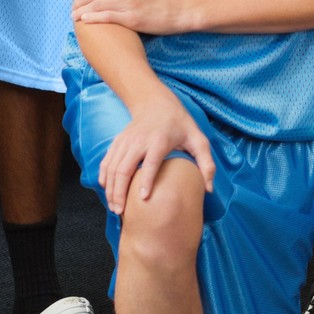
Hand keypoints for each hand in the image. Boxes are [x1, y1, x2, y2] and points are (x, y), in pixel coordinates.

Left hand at [75, 0, 189, 35]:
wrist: (180, 10)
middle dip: (79, 0)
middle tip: (73, 7)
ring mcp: (129, 3)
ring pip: (97, 5)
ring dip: (81, 11)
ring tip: (74, 16)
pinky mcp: (132, 18)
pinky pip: (106, 17)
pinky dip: (92, 18)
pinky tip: (85, 20)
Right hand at [97, 88, 215, 214]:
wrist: (155, 102)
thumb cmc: (179, 124)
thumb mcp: (198, 139)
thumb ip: (206, 163)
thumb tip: (209, 189)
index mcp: (160, 140)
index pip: (151, 162)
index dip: (146, 180)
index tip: (144, 198)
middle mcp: (139, 141)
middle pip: (124, 168)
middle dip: (120, 192)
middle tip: (121, 211)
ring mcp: (126, 141)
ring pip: (112, 167)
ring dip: (110, 189)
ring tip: (115, 208)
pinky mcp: (117, 142)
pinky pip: (106, 162)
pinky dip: (104, 178)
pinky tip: (107, 192)